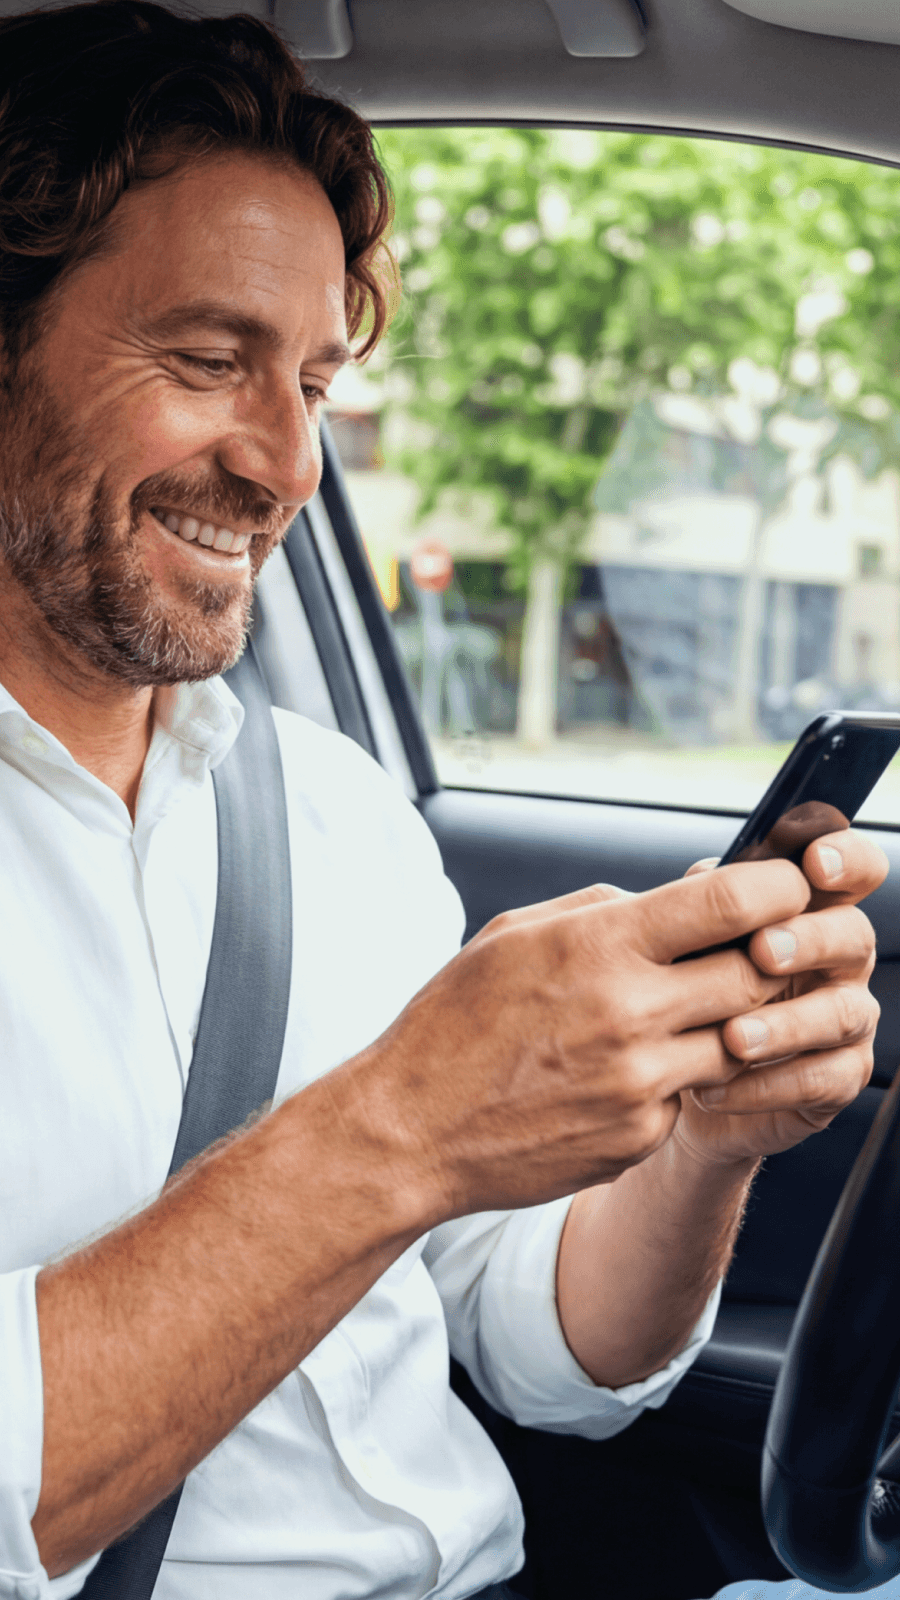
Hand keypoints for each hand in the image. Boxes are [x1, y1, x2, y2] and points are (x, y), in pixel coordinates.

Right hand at [362, 857, 825, 1221]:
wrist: (411, 1129)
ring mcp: (640, 1084)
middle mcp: (630, 1014)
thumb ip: (602, 907)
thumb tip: (676, 894)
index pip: (731, 904)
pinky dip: (674, 1077)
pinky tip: (623, 1071)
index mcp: (598, 947)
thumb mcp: (514, 933)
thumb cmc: (454, 1022)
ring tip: (677, 1012)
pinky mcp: (640, 1138)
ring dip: (724, 1021)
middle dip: (763, 958)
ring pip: (738, 1041)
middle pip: (757, 975)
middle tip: (747, 951)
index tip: (787, 885)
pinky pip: (688, 1094)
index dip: (778, 887)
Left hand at [672, 829, 887, 1168]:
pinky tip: (719, 1085)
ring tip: (731, 1036)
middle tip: (762, 952)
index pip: (852, 871)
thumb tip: (697, 878)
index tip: (815, 862)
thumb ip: (698, 905)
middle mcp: (838, 960)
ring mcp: (843, 1019)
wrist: (671, 1079)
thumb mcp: (682, 943)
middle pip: (853, 935)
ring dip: (786, 1023)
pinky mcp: (836, 1079)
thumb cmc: (682, 991)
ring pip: (840, 1013)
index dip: (847, 859)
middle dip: (810, 940)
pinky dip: (769, 1084)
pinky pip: (822, 1080)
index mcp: (809, 910)